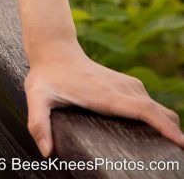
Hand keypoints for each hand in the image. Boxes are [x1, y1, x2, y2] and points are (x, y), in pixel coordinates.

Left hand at [24, 40, 183, 157]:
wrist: (54, 51)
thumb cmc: (46, 77)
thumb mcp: (37, 97)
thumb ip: (38, 123)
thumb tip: (47, 151)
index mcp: (106, 94)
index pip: (142, 109)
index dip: (163, 125)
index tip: (180, 141)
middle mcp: (121, 88)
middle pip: (157, 110)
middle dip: (172, 130)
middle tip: (178, 155)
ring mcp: (126, 85)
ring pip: (156, 107)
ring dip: (167, 126)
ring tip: (171, 150)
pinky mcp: (127, 86)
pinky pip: (150, 104)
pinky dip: (160, 119)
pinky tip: (160, 135)